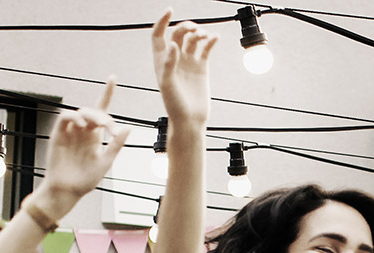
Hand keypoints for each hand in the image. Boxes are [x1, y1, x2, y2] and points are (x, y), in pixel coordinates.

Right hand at [33, 80, 132, 213]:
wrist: (68, 191)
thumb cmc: (86, 180)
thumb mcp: (106, 162)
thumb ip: (116, 144)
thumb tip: (128, 127)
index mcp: (95, 136)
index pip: (102, 110)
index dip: (107, 93)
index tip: (112, 77)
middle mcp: (83, 131)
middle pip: (94, 111)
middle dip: (103, 116)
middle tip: (109, 129)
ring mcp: (71, 132)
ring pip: (80, 112)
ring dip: (91, 115)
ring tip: (98, 125)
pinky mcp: (59, 135)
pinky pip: (65, 117)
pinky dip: (74, 116)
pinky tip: (82, 124)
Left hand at [152, 9, 216, 127]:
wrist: (190, 120)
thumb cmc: (174, 105)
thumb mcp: (168, 84)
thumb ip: (169, 63)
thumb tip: (173, 44)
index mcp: (161, 60)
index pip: (158, 34)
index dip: (162, 21)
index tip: (170, 10)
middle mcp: (174, 58)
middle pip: (178, 34)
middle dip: (185, 27)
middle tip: (194, 30)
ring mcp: (188, 61)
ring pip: (193, 39)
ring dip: (198, 33)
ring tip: (204, 36)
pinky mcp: (201, 67)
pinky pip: (206, 49)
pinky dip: (211, 41)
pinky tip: (215, 37)